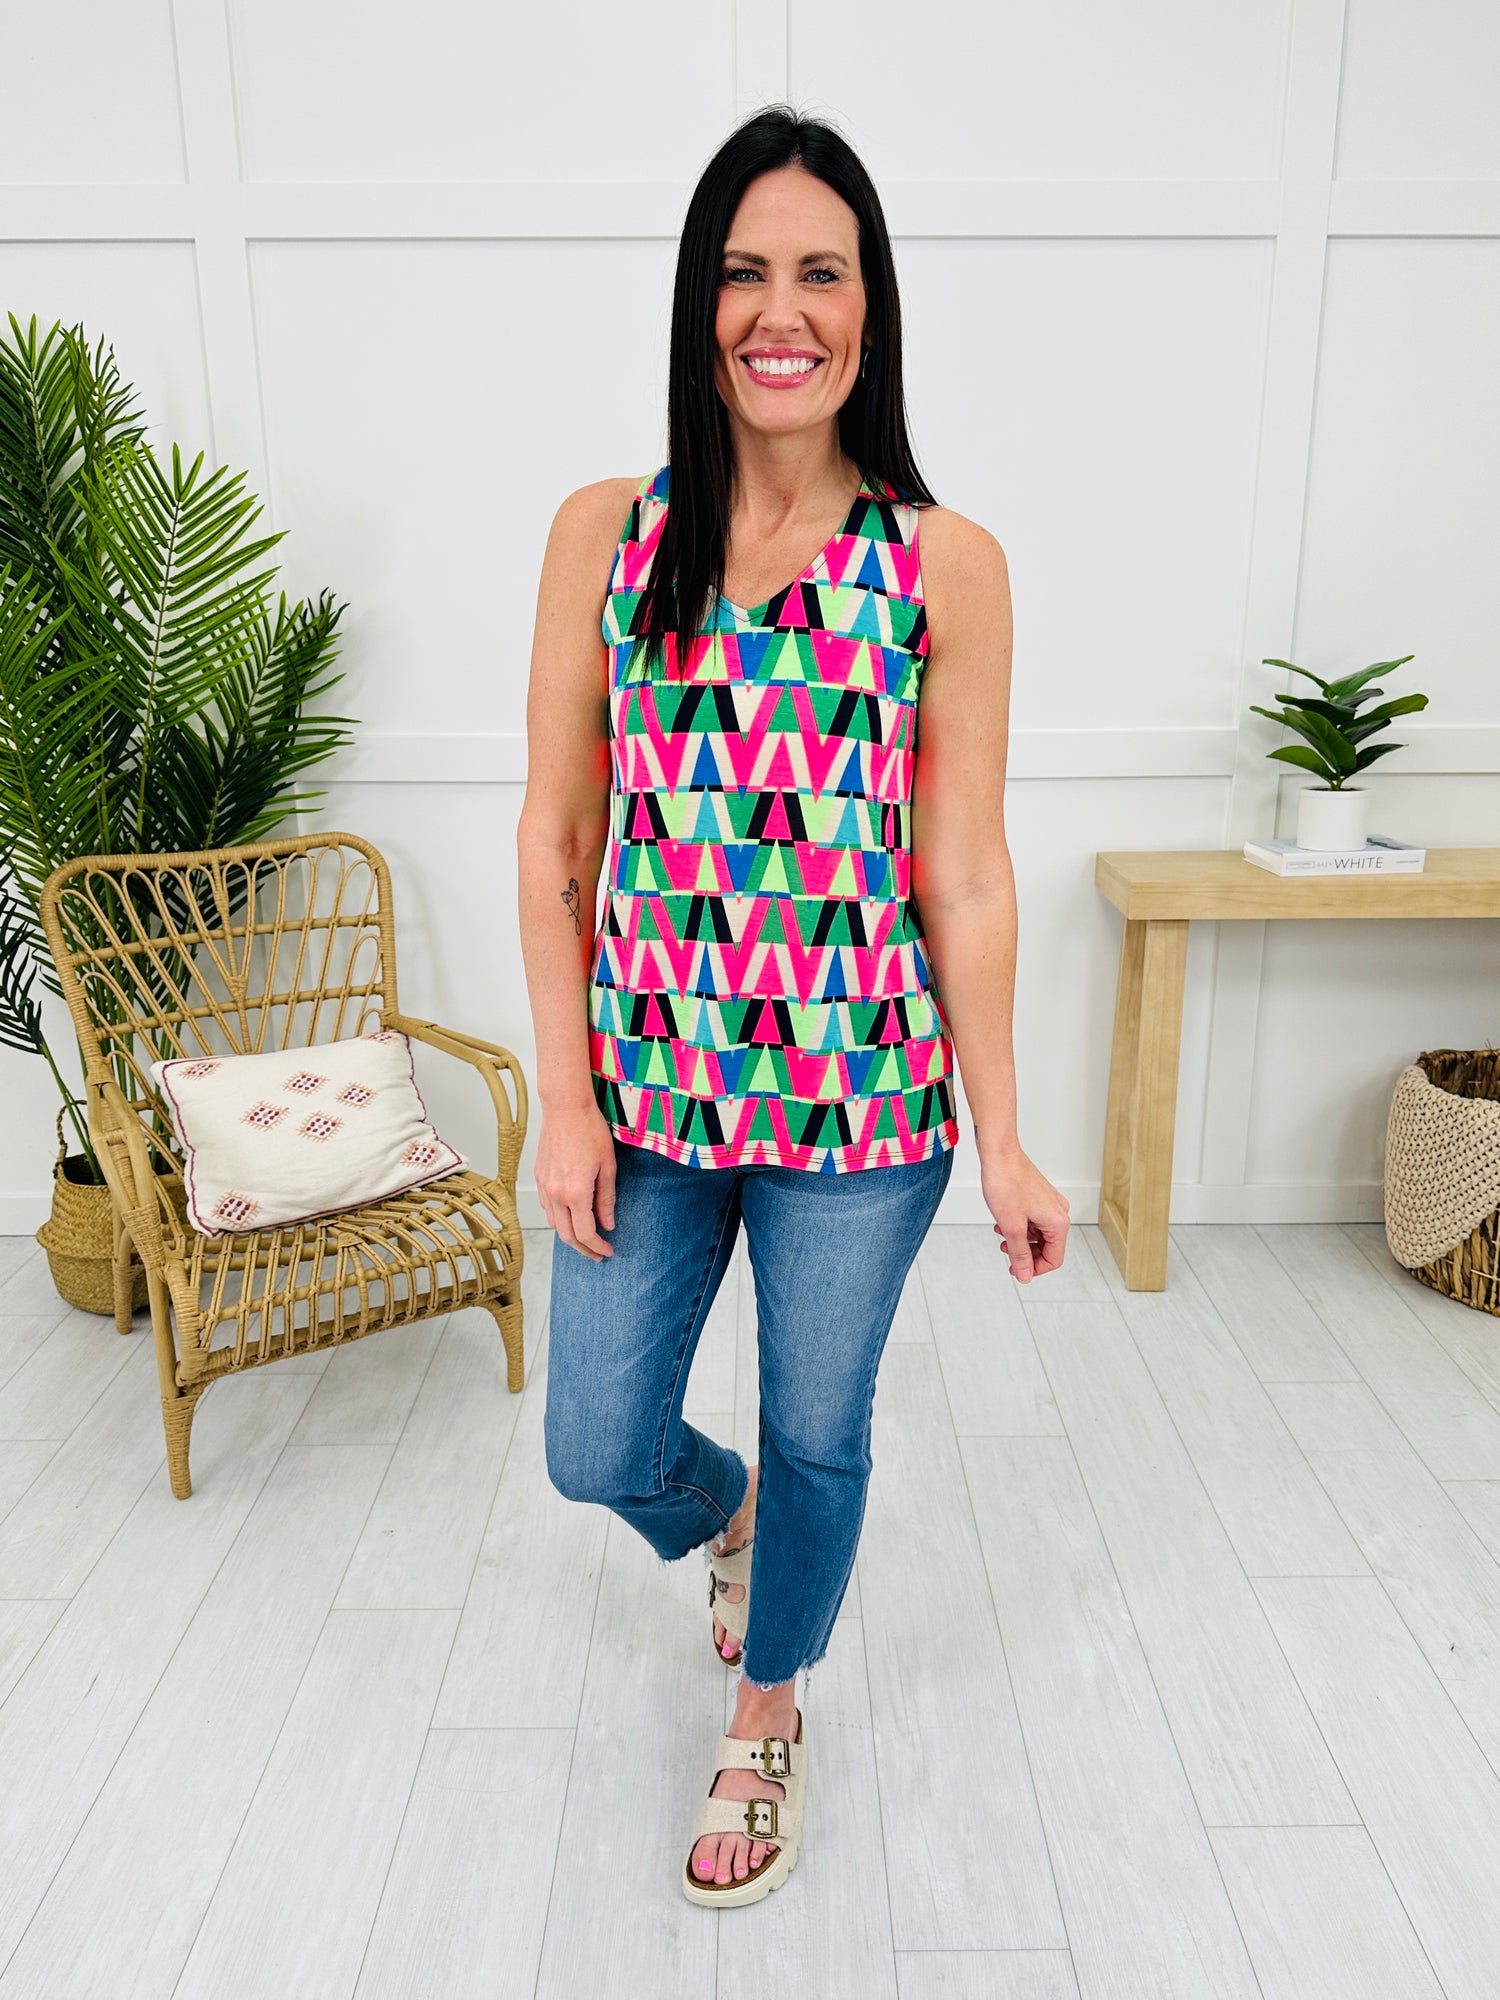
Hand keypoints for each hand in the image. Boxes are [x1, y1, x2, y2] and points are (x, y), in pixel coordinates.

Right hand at [535, 1102, 616, 1258]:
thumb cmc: (590, 1131)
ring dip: (570, 1235)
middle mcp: (556, 1194)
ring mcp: (545, 1186)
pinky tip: (571, 1215)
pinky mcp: (539, 1178)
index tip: (607, 1251)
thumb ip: (606, 1199)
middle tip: (598, 1254)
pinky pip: (547, 1208)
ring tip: (586, 1237)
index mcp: (576, 1193)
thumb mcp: (608, 1167)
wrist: (566, 1108)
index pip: (586, 1233)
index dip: (597, 1247)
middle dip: (584, 1249)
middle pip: (567, 1235)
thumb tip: (608, 1223)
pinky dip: (559, 1218)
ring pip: (554, 1224)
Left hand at [979, 1144, 1068, 1281]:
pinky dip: (1020, 1226)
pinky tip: (1004, 1223)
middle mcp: (1059, 1213)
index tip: (1016, 1270)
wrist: (1000, 1154)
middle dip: (1026, 1253)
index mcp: (1058, 1222)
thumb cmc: (1006, 1183)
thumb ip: (1020, 1254)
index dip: (1034, 1269)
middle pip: (1047, 1248)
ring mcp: (1050, 1204)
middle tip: (1006, 1252)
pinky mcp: (1040, 1197)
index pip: (1054, 1259)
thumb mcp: (1012, 1226)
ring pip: (1038, 1235)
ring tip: (1001, 1234)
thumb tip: (1025, 1275)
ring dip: (1020, 1240)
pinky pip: (1034, 1221)